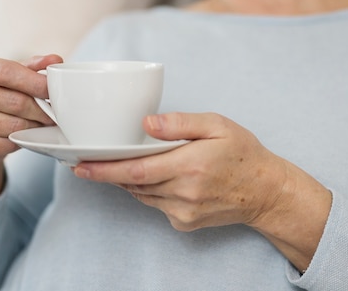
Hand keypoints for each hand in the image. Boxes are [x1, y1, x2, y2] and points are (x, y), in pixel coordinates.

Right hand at [0, 54, 61, 198]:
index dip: (34, 83)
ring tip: (40, 125)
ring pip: (11, 126)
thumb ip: (32, 67)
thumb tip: (54, 60)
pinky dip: (18, 143)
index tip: (52, 91)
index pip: (7, 73)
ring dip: (32, 128)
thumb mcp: (11, 76)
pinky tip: (22, 137)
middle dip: (40, 110)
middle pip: (14, 102)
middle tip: (52, 115)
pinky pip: (3, 145)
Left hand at [72, 112, 330, 270]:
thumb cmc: (243, 154)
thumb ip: (180, 123)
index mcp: (189, 166)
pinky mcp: (185, 223)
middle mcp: (183, 193)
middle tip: (87, 164)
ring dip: (130, 181)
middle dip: (108, 174)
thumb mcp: (217, 126)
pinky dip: (149, 191)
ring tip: (124, 164)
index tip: (81, 165)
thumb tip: (146, 123)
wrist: (266, 192)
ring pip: (142, 195)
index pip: (136, 170)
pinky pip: (156, 205)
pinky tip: (159, 178)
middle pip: (134, 184)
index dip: (105, 169)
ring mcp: (183, 212)